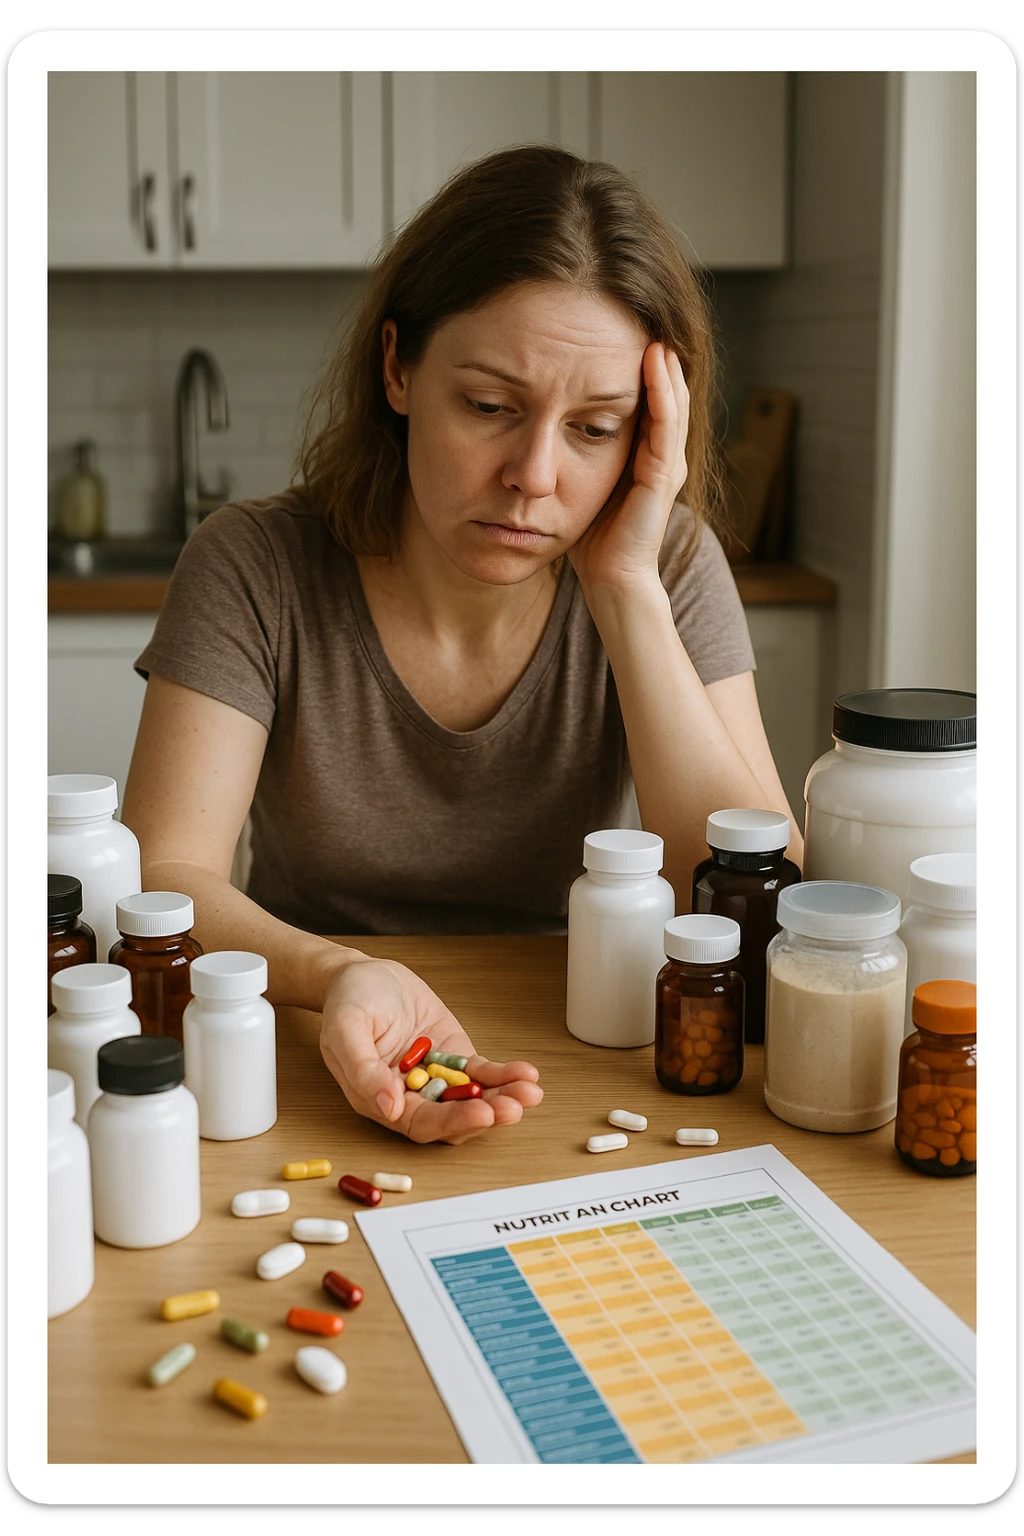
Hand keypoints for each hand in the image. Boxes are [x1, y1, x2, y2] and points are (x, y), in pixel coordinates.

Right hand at [319, 957, 542, 1144]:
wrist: (363, 974)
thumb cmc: (348, 1000)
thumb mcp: (345, 1027)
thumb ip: (362, 1069)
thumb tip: (388, 1108)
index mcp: (378, 1098)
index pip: (419, 1123)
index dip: (451, 1122)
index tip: (481, 1114)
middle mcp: (409, 1096)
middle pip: (453, 1119)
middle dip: (487, 1115)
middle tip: (514, 1106)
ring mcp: (435, 1078)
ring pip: (473, 1100)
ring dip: (502, 1099)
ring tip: (529, 1092)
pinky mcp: (453, 1059)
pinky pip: (481, 1074)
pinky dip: (504, 1076)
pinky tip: (525, 1074)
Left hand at [568, 341, 689, 597]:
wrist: (611, 579)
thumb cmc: (593, 538)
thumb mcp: (582, 481)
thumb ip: (577, 451)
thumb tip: (543, 417)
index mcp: (647, 456)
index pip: (650, 399)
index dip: (639, 367)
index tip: (618, 332)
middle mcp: (664, 456)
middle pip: (667, 394)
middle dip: (657, 358)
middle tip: (642, 317)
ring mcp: (667, 465)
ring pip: (673, 402)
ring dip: (665, 365)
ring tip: (653, 328)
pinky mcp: (664, 476)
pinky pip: (667, 424)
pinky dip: (663, 390)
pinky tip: (655, 362)